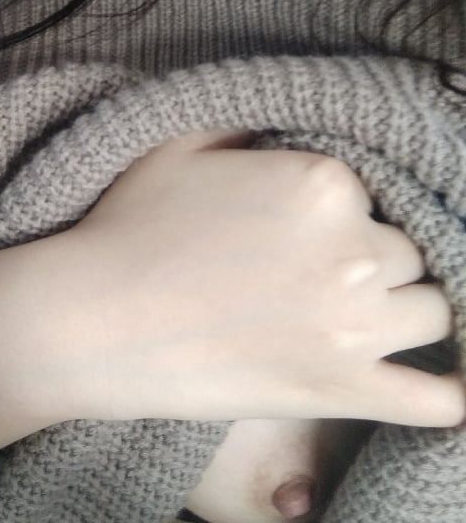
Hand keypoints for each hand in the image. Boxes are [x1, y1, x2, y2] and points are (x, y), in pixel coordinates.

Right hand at [66, 134, 463, 427]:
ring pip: (432, 311)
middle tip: (318, 274)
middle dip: (370, 259)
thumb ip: (249, 121)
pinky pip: (432, 400)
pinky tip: (451, 385)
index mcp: (324, 183)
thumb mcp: (181, 144)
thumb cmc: (129, 229)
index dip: (343, 211)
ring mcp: (353, 327)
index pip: (376, 193)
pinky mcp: (340, 390)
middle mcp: (354, 251)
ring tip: (362, 314)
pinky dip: (449, 394)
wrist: (92, 322)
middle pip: (405, 252)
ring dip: (403, 309)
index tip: (306, 231)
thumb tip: (283, 126)